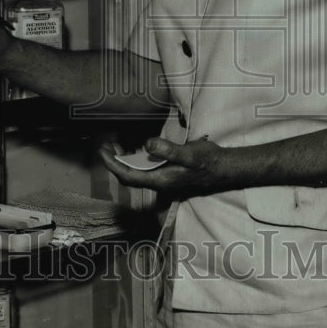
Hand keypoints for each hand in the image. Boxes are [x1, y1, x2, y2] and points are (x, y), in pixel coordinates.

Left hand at [99, 136, 228, 194]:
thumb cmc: (207, 161)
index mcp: (160, 180)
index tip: (103, 152)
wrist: (223, 169)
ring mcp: (162, 179)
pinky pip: (144, 170)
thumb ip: (168, 150)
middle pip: (128, 177)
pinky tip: (133, 150)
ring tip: (114, 146)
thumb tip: (147, 145)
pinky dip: (134, 160)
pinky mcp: (166, 174)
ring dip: (123, 161)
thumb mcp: (188, 154)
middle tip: (104, 147)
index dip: (113, 165)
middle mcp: (158, 182)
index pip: (129, 176)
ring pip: (135, 174)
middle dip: (113, 163)